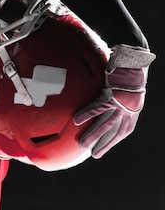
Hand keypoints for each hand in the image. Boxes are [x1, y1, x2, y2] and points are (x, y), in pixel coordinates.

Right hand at [73, 44, 155, 158]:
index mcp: (133, 107)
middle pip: (115, 130)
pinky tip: (76, 120)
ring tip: (81, 144)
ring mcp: (120, 102)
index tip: (105, 147)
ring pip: (106, 122)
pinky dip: (87, 113)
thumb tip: (105, 88)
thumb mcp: (124, 80)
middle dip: (105, 144)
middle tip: (93, 154)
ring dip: (93, 134)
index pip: (124, 129)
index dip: (115, 140)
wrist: (134, 54)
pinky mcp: (112, 93)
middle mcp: (128, 108)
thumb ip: (115, 89)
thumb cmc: (128, 64)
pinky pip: (98, 106)